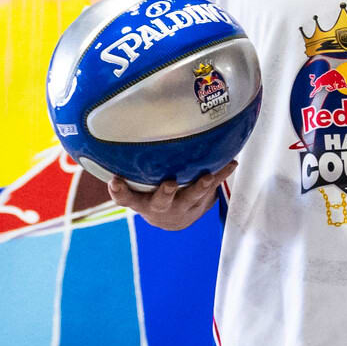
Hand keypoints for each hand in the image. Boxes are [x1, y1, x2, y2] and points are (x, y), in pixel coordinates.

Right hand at [116, 162, 230, 230]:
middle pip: (160, 202)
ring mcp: (180, 208)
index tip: (115, 181)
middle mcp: (159, 207)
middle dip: (165, 193)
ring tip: (209, 177)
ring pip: (190, 198)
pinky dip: (221, 175)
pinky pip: (212, 190)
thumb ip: (127, 164)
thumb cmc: (147, 192)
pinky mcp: (199, 205)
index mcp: (139, 201)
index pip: (125, 198)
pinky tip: (231, 163)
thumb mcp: (134, 184)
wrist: (170, 220)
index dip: (119, 191)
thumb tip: (117, 125)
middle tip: (170, 183)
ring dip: (200, 187)